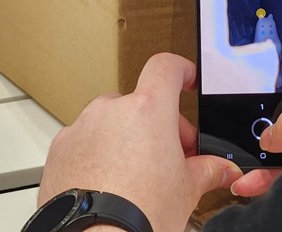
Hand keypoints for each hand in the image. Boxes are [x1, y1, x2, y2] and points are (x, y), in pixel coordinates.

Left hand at [38, 53, 242, 231]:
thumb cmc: (140, 214)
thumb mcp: (187, 189)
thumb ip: (208, 170)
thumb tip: (222, 169)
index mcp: (148, 109)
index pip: (166, 67)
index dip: (180, 70)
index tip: (186, 80)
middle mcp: (111, 110)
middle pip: (141, 102)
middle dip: (159, 124)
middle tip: (171, 156)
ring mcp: (82, 127)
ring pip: (111, 121)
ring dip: (126, 137)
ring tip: (136, 174)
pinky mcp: (60, 149)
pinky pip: (85, 139)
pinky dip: (98, 152)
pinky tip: (109, 181)